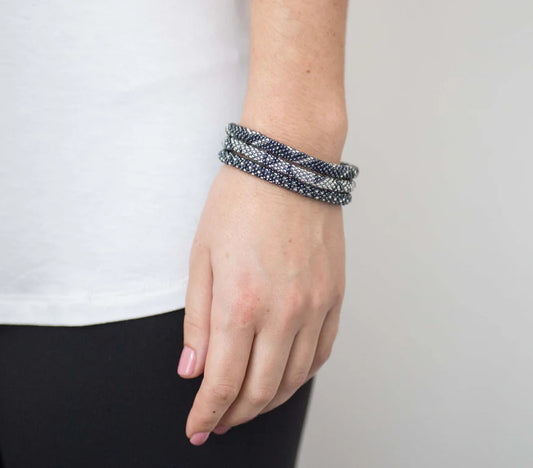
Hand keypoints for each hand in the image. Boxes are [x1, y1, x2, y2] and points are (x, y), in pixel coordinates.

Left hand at [177, 163, 345, 444]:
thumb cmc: (239, 203)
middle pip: (261, 390)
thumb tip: (193, 369)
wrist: (289, 164)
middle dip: (235, 414)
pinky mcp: (335, 297)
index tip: (198, 427)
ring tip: (248, 403)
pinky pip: (322, 352)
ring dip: (268, 400)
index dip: (207, 413)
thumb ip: (197, 321)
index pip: (222, 381)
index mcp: (240, 302)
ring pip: (295, 379)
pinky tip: (285, 376)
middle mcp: (283, 312)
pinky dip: (301, 375)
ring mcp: (315, 306)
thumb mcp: (201, 258)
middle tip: (219, 420)